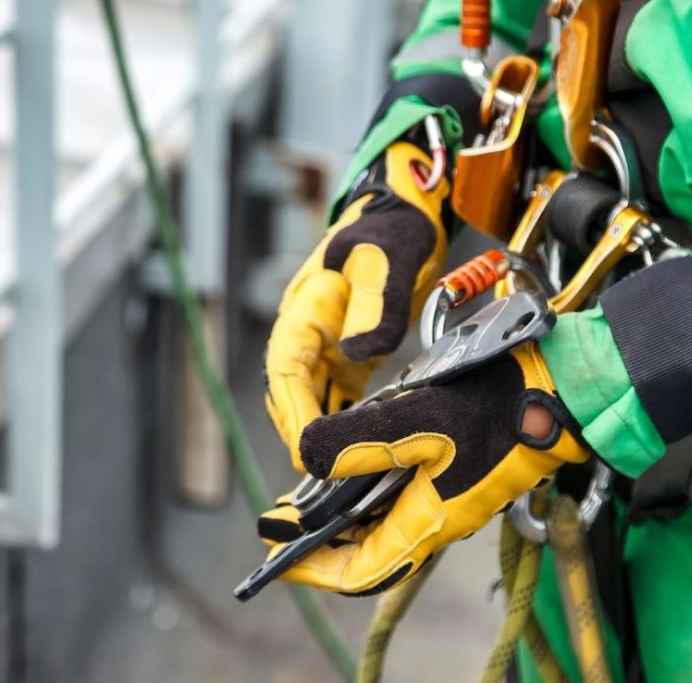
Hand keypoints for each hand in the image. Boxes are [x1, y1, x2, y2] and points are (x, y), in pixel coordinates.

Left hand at [260, 342, 589, 594]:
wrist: (560, 386)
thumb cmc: (498, 404)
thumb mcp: (417, 418)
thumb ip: (359, 441)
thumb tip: (307, 458)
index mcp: (429, 521)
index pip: (360, 570)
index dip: (314, 565)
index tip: (277, 546)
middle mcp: (438, 519)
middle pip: (367, 548)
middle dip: (321, 537)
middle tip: (280, 516)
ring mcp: (450, 497)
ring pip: (384, 520)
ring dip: (344, 511)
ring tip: (307, 491)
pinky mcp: (457, 472)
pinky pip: (404, 493)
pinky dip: (371, 485)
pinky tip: (355, 459)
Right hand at [264, 140, 449, 470]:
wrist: (404, 212)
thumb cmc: (392, 229)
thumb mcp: (387, 262)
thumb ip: (375, 307)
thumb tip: (356, 354)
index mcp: (305, 310)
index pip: (286, 370)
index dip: (294, 412)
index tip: (305, 449)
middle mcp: (306, 333)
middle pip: (293, 395)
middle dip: (305, 435)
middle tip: (324, 479)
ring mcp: (323, 348)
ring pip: (312, 402)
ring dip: (322, 437)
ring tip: (339, 478)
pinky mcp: (345, 357)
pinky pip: (336, 399)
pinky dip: (343, 425)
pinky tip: (361, 453)